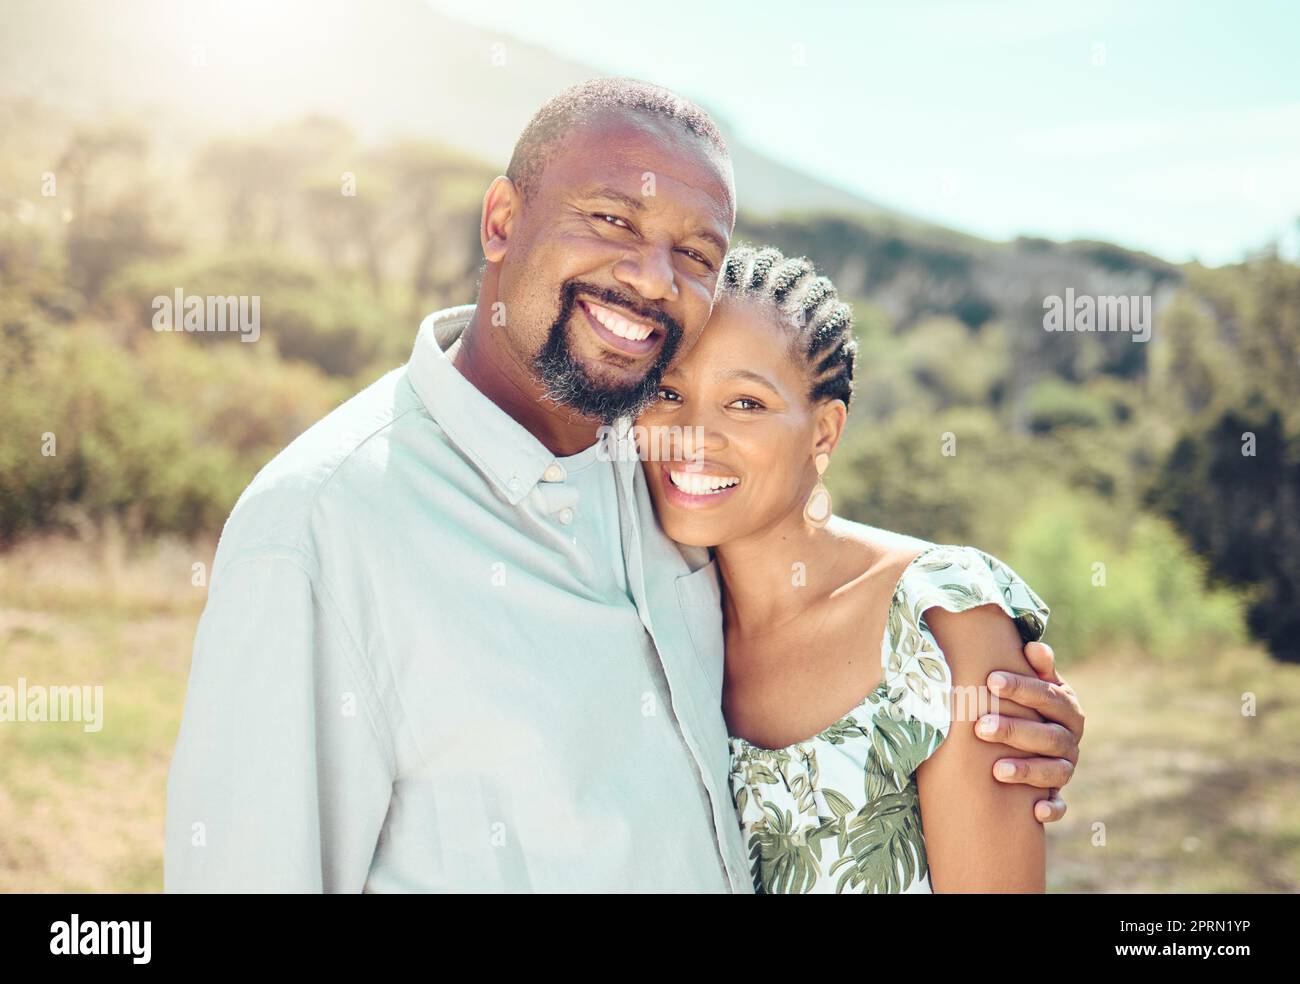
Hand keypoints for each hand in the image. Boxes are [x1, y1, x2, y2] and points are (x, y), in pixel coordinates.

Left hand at [976, 641, 1082, 823]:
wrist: (1035, 738)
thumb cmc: (1026, 704)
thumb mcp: (1034, 683)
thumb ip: (1036, 668)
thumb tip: (1034, 646)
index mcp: (1067, 708)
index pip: (1048, 696)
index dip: (1022, 688)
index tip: (992, 680)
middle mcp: (1070, 738)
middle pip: (1048, 735)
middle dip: (1015, 731)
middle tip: (980, 726)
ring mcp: (1065, 767)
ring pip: (1054, 771)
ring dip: (1027, 770)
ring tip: (996, 770)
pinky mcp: (1057, 793)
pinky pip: (1061, 805)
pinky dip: (1052, 809)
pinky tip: (1036, 810)